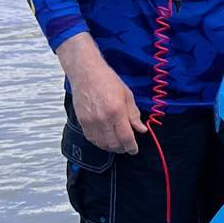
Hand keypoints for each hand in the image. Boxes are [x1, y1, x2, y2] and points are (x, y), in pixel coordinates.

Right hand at [57, 34, 144, 153]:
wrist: (86, 73)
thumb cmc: (107, 80)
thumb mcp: (127, 95)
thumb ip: (134, 115)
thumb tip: (141, 129)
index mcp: (116, 112)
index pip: (126, 138)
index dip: (132, 147)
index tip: (134, 150)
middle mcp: (103, 119)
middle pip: (114, 144)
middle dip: (123, 148)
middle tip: (127, 147)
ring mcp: (90, 122)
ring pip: (102, 144)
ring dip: (111, 147)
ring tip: (117, 144)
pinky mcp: (82, 122)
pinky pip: (91, 139)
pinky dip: (100, 142)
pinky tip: (105, 139)